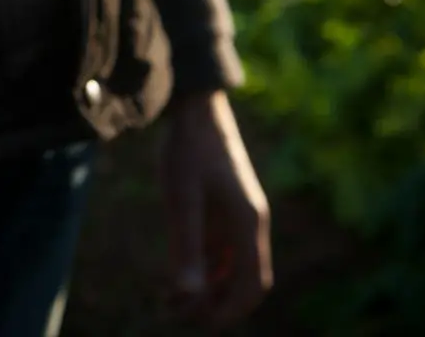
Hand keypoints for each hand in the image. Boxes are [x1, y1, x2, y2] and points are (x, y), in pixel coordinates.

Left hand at [160, 90, 272, 331]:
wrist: (194, 108)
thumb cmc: (188, 150)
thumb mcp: (182, 198)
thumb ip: (186, 245)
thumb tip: (189, 294)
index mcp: (249, 223)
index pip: (253, 284)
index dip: (230, 310)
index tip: (200, 323)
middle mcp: (250, 224)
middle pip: (244, 281)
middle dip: (216, 304)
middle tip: (176, 315)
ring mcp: (238, 217)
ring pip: (230, 268)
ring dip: (207, 289)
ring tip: (171, 303)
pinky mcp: (224, 209)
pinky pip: (219, 250)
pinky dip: (203, 269)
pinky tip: (176, 278)